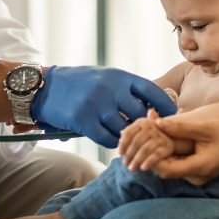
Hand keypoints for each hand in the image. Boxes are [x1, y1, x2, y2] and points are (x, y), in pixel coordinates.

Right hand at [31, 66, 177, 147]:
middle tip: (144, 133)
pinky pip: (107, 139)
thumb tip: (154, 107)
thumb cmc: (81, 83)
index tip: (171, 117)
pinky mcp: (84, 120)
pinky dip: (111, 141)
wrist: (47, 87)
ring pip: (124, 129)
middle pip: (140, 114)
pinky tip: (109, 138)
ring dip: (125, 135)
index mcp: (120, 76)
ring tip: (124, 136)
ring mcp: (97, 105)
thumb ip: (127, 89)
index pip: (152, 91)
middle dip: (143, 125)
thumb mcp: (106, 77)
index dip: (165, 106)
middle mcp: (110, 88)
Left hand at [119, 109, 174, 170]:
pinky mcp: (168, 146)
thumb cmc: (150, 137)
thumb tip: (120, 134)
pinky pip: (156, 155)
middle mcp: (152, 126)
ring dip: (137, 160)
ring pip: (145, 149)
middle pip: (136, 142)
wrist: (172, 138)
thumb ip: (130, 133)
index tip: (119, 153)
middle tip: (125, 164)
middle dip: (129, 154)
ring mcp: (161, 136)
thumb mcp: (140, 132)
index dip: (123, 144)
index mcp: (142, 122)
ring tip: (132, 168)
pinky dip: (149, 162)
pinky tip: (143, 168)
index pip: (129, 133)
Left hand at [152, 115, 218, 185]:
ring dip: (160, 151)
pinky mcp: (198, 172)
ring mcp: (197, 176)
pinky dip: (170, 152)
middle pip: (165, 170)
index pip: (165, 170)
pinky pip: (179, 164)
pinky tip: (167, 136)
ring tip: (154, 131)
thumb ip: (181, 127)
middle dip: (152, 152)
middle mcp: (196, 177)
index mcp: (198, 168)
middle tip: (145, 133)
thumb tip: (157, 122)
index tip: (144, 141)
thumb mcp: (206, 127)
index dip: (151, 157)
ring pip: (171, 167)